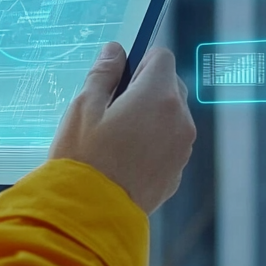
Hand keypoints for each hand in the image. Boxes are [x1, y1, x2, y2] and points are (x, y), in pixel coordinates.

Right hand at [50, 42, 195, 213]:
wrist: (90, 214)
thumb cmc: (84, 158)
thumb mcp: (83, 108)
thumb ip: (103, 74)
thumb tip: (115, 52)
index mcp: (158, 97)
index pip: (161, 57)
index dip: (139, 61)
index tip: (119, 78)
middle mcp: (179, 120)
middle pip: (170, 86)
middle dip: (146, 88)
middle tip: (113, 108)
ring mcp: (181, 148)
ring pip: (172, 116)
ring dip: (151, 116)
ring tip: (117, 137)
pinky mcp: (176, 172)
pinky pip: (169, 144)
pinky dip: (154, 143)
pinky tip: (125, 158)